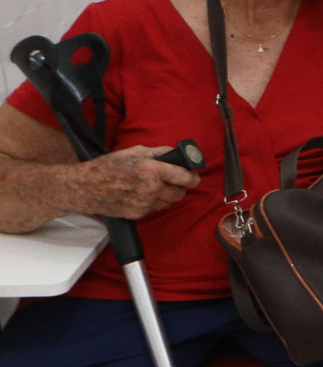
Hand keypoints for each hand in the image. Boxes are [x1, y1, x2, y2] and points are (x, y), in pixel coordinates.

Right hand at [75, 146, 199, 218]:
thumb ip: (158, 152)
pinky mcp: (137, 214)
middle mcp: (150, 189)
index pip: (184, 177)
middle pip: (180, 193)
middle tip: (172, 181)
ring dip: (167, 196)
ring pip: (169, 202)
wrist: (84, 187)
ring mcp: (144, 204)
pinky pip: (155, 209)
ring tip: (155, 187)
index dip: (193, 177)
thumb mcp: (134, 152)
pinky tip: (144, 195)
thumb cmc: (108, 166)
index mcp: (151, 170)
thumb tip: (176, 153)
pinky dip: (154, 203)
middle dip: (179, 187)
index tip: (193, 176)